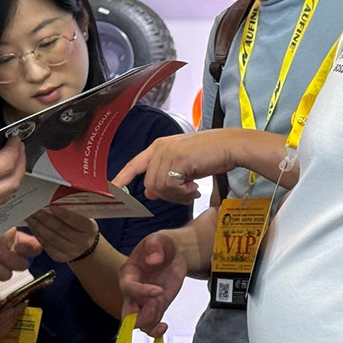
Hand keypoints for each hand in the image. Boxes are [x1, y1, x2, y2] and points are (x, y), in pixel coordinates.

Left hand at [26, 206, 98, 262]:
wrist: (86, 246)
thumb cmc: (83, 225)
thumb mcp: (84, 216)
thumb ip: (73, 210)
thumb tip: (53, 199)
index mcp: (90, 229)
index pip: (77, 221)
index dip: (65, 215)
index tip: (52, 206)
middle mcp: (82, 242)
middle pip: (61, 230)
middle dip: (45, 218)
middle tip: (33, 208)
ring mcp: (70, 252)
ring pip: (50, 238)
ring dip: (37, 225)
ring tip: (29, 215)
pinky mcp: (59, 257)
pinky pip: (45, 244)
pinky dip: (37, 233)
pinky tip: (31, 224)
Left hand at [112, 130, 237, 202]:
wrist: (230, 146)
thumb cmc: (210, 155)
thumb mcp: (184, 167)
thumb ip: (165, 176)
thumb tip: (149, 194)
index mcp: (159, 147)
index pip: (134, 164)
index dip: (122, 178)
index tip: (112, 190)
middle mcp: (160, 148)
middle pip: (149, 184)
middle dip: (167, 196)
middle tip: (186, 194)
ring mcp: (168, 152)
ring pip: (159, 187)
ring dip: (177, 196)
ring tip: (192, 190)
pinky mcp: (178, 159)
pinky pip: (171, 186)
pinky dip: (183, 193)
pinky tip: (195, 188)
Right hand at [119, 231, 187, 336]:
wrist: (173, 254)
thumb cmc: (162, 245)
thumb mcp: (159, 239)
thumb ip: (155, 246)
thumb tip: (154, 260)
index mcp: (128, 273)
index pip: (128, 288)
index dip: (141, 292)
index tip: (159, 290)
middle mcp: (132, 291)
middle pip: (126, 313)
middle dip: (140, 316)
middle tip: (157, 304)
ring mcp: (143, 302)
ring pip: (139, 323)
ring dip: (151, 320)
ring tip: (162, 302)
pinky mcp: (155, 308)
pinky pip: (150, 326)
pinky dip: (155, 331)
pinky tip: (164, 326)